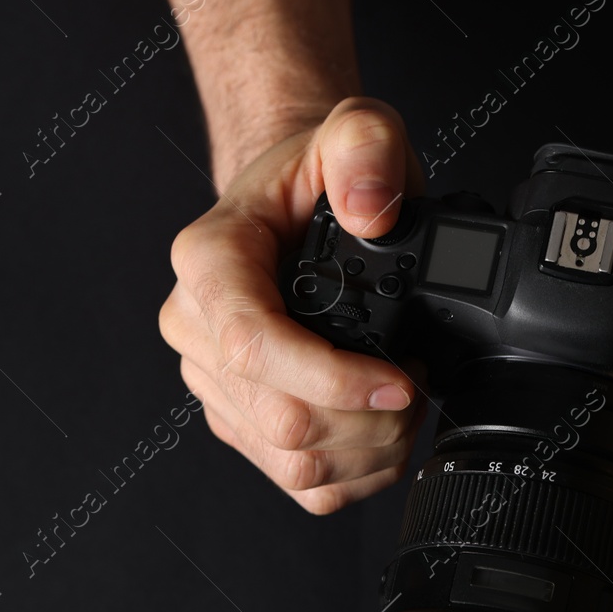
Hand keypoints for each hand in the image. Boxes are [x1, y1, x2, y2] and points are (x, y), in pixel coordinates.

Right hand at [159, 97, 427, 513]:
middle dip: (369, 418)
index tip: (399, 379)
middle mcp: (197, 328)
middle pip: (281, 420)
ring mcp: (217, 384)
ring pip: (294, 461)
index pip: (253, 347)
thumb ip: (366, 146)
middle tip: (415, 382)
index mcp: (209, 262)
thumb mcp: (354, 128)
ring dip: (369, 448)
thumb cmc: (315, 177)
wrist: (294, 206)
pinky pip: (298, 483)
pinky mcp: (242, 425)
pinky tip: (381, 431)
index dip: (334, 381)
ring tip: (404, 401)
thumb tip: (370, 211)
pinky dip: (356, 472)